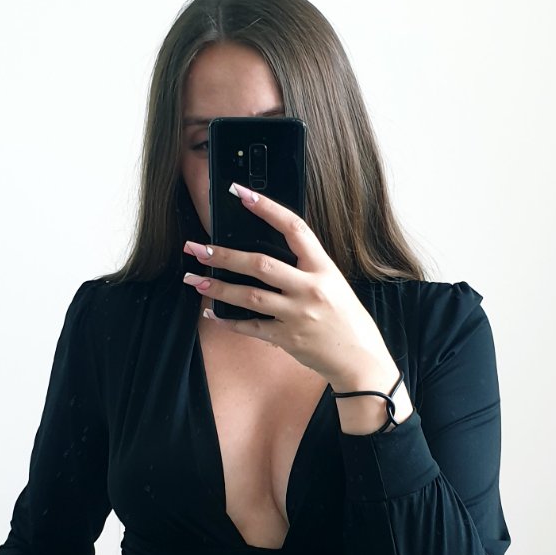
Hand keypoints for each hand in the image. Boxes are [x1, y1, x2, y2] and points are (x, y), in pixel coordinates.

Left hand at [182, 182, 392, 391]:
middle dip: (225, 255)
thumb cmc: (348, 320)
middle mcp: (310, 289)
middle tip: (198, 248)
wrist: (360, 359)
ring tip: (195, 279)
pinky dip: (229, 321)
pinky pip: (252, 328)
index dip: (267, 208)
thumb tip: (269, 255)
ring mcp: (297, 315)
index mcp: (324, 269)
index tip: (242, 194)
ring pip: (250, 296)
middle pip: (261, 264)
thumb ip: (306, 269)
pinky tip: (212, 314)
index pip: (294, 229)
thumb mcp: (335, 284)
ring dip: (219, 286)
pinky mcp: (287, 338)